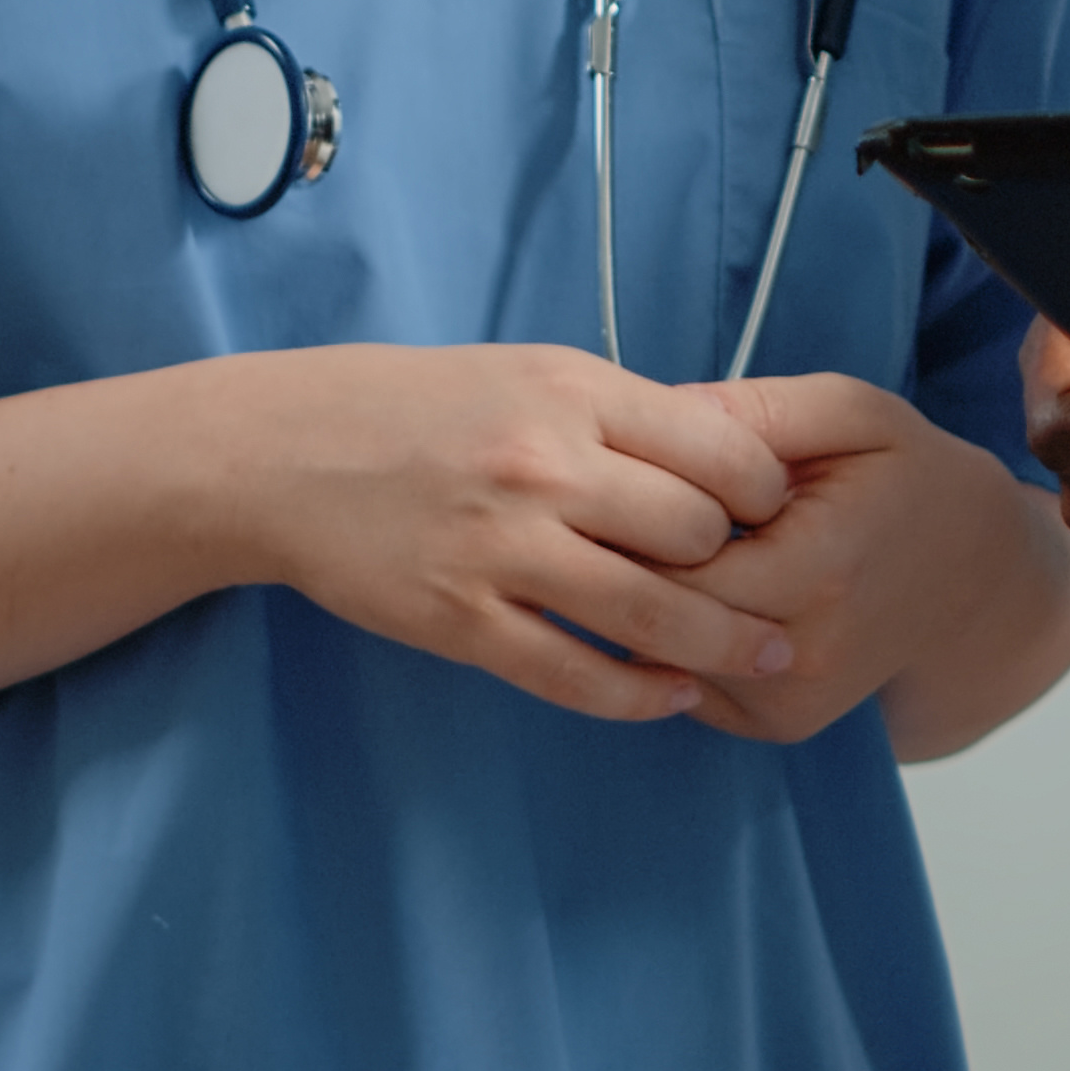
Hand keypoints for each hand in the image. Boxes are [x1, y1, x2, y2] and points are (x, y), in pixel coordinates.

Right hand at [229, 342, 804, 720]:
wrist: (288, 452)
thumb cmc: (422, 406)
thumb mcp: (532, 373)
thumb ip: (622, 415)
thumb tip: (723, 462)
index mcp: (572, 394)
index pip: (717, 449)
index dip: (766, 490)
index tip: (780, 512)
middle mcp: (545, 467)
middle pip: (696, 533)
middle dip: (748, 565)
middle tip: (776, 585)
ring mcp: (501, 550)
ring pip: (649, 613)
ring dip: (724, 644)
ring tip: (771, 655)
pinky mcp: (462, 622)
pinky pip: (572, 675)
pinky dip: (637, 696)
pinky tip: (674, 697)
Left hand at [664, 373, 1069, 753]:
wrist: (974, 577)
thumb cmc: (907, 479)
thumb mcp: (851, 413)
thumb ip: (758, 409)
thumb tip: (659, 413)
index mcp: (818, 572)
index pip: (668, 558)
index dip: (642, 510)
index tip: (650, 473)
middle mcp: (801, 658)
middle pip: (655, 614)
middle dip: (635, 558)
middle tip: (647, 506)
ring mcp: (789, 704)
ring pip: (660, 656)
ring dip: (654, 601)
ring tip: (689, 544)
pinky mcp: (777, 725)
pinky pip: (685, 681)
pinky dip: (680, 637)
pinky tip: (715, 588)